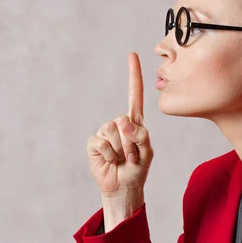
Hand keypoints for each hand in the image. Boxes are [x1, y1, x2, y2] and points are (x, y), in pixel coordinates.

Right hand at [86, 52, 153, 196]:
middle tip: (132, 157)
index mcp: (135, 122)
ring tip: (122, 160)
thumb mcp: (147, 153)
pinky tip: (110, 161)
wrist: (123, 187)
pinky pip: (100, 142)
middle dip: (130, 142)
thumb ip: (142, 136)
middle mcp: (119, 124)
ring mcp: (105, 133)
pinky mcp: (94, 143)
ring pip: (112, 131)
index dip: (133, 75)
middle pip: (123, 120)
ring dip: (120, 150)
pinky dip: (108, 155)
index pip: (134, 95)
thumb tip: (124, 123)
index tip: (132, 55)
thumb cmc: (137, 169)